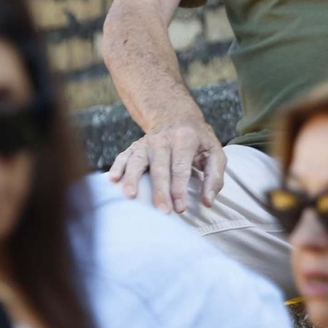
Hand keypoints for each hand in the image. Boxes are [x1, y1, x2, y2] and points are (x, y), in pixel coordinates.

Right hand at [106, 120, 226, 212]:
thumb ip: (214, 177)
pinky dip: (117, 167)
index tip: (180, 209)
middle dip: (160, 191)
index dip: (179, 189)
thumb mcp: (214, 152)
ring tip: (130, 196)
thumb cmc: (198, 141)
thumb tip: (207, 202)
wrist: (177, 116)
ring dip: (133, 178)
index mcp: (185, 139)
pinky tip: (112, 180)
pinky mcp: (135, 146)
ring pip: (137, 161)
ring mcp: (146, 142)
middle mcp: (163, 139)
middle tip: (162, 211)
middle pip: (159, 167)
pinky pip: (123, 156)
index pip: (180, 167)